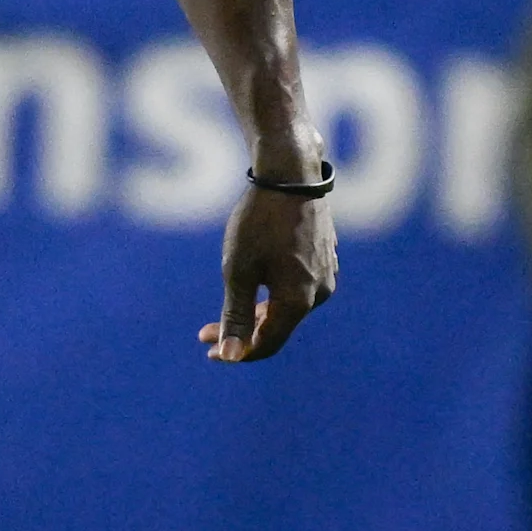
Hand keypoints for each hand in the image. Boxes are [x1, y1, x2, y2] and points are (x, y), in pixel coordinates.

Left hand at [202, 182, 335, 362]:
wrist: (291, 174)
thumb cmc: (259, 221)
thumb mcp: (238, 269)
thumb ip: (234, 314)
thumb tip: (230, 356)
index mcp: (298, 301)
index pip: (266, 344)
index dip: (236, 352)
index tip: (207, 349)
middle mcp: (319, 294)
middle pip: (277, 327)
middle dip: (241, 331)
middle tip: (205, 332)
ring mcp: (326, 274)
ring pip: (287, 307)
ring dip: (256, 313)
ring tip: (229, 308)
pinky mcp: (326, 257)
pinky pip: (297, 287)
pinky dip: (272, 293)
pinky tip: (255, 282)